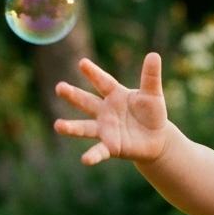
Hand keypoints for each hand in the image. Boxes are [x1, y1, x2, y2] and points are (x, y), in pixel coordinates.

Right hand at [54, 52, 168, 165]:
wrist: (156, 139)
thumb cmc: (151, 113)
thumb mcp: (153, 94)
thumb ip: (150, 77)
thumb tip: (154, 54)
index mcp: (115, 95)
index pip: (103, 82)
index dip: (93, 73)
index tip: (82, 63)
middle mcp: (105, 111)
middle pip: (86, 102)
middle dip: (73, 95)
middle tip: (59, 87)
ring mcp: (105, 129)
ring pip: (84, 127)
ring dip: (71, 127)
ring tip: (58, 125)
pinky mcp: (110, 147)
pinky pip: (99, 151)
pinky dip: (92, 155)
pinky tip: (85, 160)